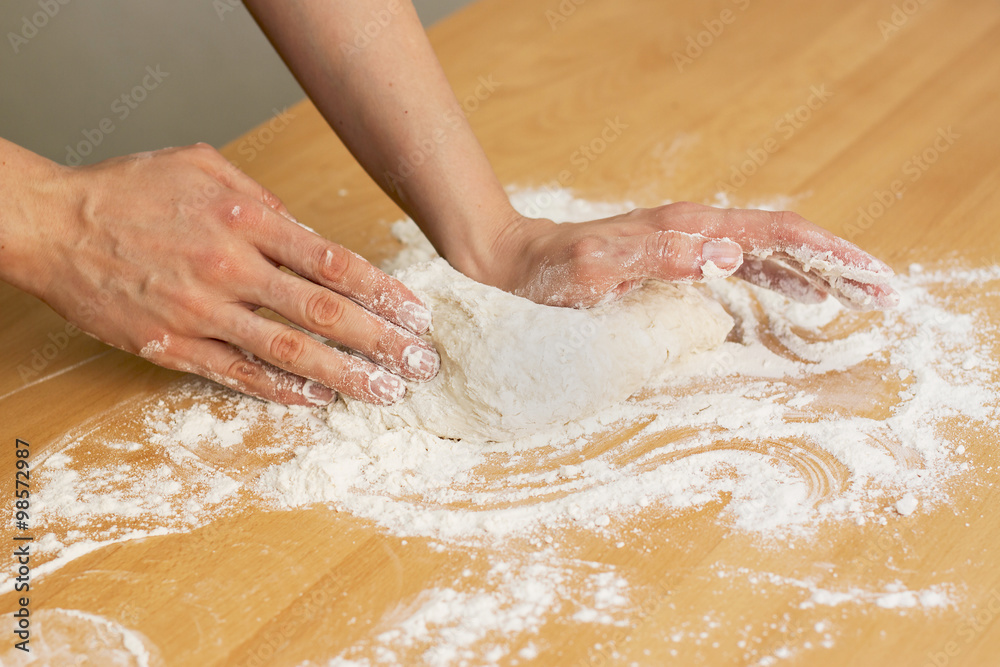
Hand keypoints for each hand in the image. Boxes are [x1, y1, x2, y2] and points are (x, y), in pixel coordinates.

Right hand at [25, 144, 438, 405]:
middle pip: (323, 313)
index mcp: (243, 220)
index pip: (332, 262)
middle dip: (381, 342)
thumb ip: (264, 200)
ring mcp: (201, 313)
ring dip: (344, 377)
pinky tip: (318, 400)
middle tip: (421, 365)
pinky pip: (238, 375)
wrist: (52, 226)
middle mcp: (229, 268)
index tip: (416, 314)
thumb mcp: (203, 167)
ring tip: (385, 393)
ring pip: (288, 353)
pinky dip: (282, 390)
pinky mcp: (173, 347)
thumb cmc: (129, 190)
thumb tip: (311, 233)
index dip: (382, 292)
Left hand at [475, 202, 897, 309]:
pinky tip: (795, 296)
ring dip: (814, 273)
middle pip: (782, 241)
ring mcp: (684, 247)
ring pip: (766, 255)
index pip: (773, 234)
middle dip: (836, 265)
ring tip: (857, 297)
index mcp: (683, 230)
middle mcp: (691, 233)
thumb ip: (655, 256)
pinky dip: (777, 280)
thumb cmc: (546, 273)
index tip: (870, 278)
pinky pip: (738, 270)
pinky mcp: (673, 264)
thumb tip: (728, 254)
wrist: (513, 265)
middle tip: (885, 296)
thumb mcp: (592, 268)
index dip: (827, 254)